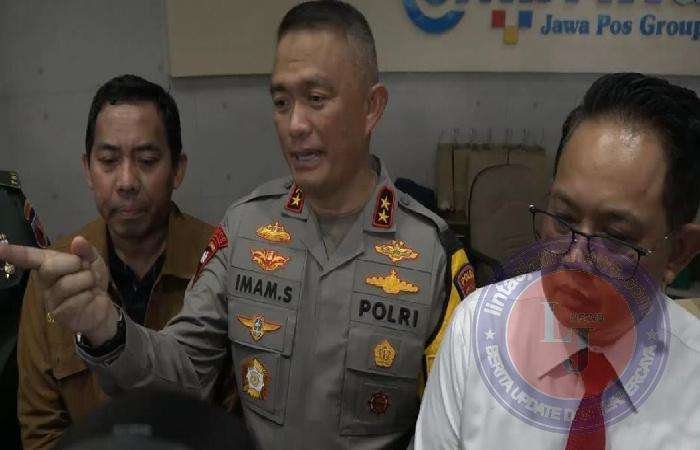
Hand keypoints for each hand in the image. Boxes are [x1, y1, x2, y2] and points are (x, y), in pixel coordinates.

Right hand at [0, 236, 118, 344]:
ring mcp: (50, 300)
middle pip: (50, 267)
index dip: (14, 253)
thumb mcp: (93, 262)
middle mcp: (45, 283)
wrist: (104, 309)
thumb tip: (77, 240)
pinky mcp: (60, 314)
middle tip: (85, 270)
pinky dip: (90, 295)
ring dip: (87, 281)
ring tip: (90, 287)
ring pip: (68, 283)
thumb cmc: (92, 283)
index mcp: (49, 266)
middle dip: (74, 264)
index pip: (30, 258)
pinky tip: (90, 299)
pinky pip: (77, 299)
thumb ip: (86, 251)